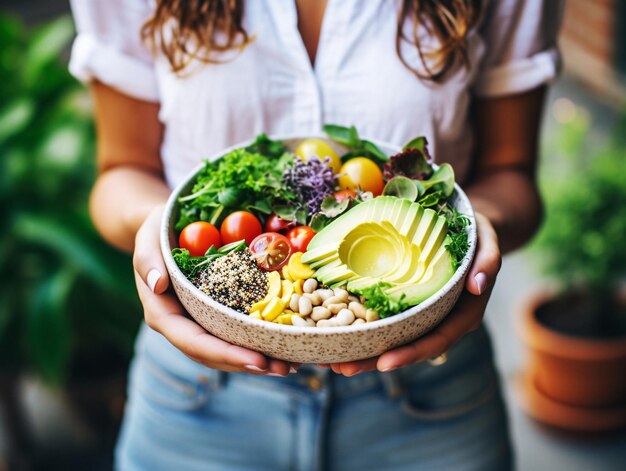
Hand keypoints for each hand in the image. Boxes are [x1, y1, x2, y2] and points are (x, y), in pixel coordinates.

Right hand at [133, 206, 292, 375]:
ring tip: (290, 366)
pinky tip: (285, 347)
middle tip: (284, 368)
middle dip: (248, 363)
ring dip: (258, 361)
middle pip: (214, 355)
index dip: (225, 354)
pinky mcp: (215, 315)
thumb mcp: (148, 238)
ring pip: (227, 351)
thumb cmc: (157, 232)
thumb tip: (157, 284)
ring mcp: (199, 323)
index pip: (193, 341)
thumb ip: (147, 260)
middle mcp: (182, 325)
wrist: (165, 230)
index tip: (256, 359)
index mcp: (163, 313)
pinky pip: (236, 334)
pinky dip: (260, 342)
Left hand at [326, 212, 500, 375]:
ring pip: (394, 340)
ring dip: (364, 352)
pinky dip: (363, 329)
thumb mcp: (488, 241)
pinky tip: (338, 333)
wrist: (469, 230)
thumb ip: (488, 262)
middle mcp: (442, 320)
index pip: (437, 339)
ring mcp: (424, 315)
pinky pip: (387, 322)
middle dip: (375, 360)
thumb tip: (478, 286)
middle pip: (408, 348)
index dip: (411, 353)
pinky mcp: (408, 305)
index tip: (385, 362)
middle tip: (342, 368)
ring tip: (332, 361)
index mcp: (463, 313)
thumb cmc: (478, 235)